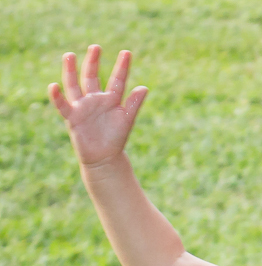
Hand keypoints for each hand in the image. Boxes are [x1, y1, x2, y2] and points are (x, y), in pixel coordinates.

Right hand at [48, 45, 146, 167]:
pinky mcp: (72, 118)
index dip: (122, 67)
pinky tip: (54, 85)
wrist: (104, 159)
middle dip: (93, 62)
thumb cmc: (116, 139)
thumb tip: (144, 87)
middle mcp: (95, 99)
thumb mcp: (127, 120)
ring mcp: (82, 106)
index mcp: (111, 99)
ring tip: (69, 56)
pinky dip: (57, 97)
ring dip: (71, 71)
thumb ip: (134, 104)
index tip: (127, 53)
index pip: (117, 80)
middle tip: (96, 47)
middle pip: (92, 76)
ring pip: (74, 85)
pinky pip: (63, 105)